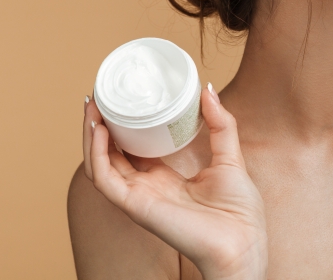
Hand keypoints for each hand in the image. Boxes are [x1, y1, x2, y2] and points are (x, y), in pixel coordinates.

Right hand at [82, 86, 266, 279]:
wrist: (242, 243)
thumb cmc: (239, 211)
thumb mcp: (230, 156)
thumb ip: (221, 124)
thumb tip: (207, 90)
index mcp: (165, 178)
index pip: (134, 148)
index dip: (123, 125)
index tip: (121, 98)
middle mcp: (147, 187)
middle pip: (111, 154)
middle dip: (100, 125)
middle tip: (98, 97)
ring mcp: (138, 197)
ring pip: (100, 165)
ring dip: (91, 136)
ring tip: (92, 107)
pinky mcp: (135, 206)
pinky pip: (104, 179)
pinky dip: (97, 154)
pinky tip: (100, 130)